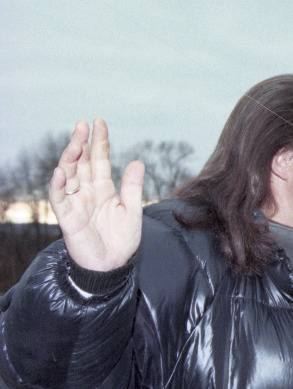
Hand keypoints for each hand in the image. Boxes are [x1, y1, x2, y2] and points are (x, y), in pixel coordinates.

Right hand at [49, 119, 144, 270]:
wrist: (112, 265)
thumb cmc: (121, 240)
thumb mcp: (131, 210)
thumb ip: (132, 187)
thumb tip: (137, 161)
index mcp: (103, 189)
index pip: (99, 161)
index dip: (99, 143)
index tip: (99, 123)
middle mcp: (87, 192)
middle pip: (82, 163)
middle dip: (82, 143)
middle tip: (83, 124)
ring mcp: (76, 203)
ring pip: (68, 176)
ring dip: (70, 158)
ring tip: (76, 142)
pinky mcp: (68, 217)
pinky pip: (59, 198)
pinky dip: (58, 184)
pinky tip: (61, 170)